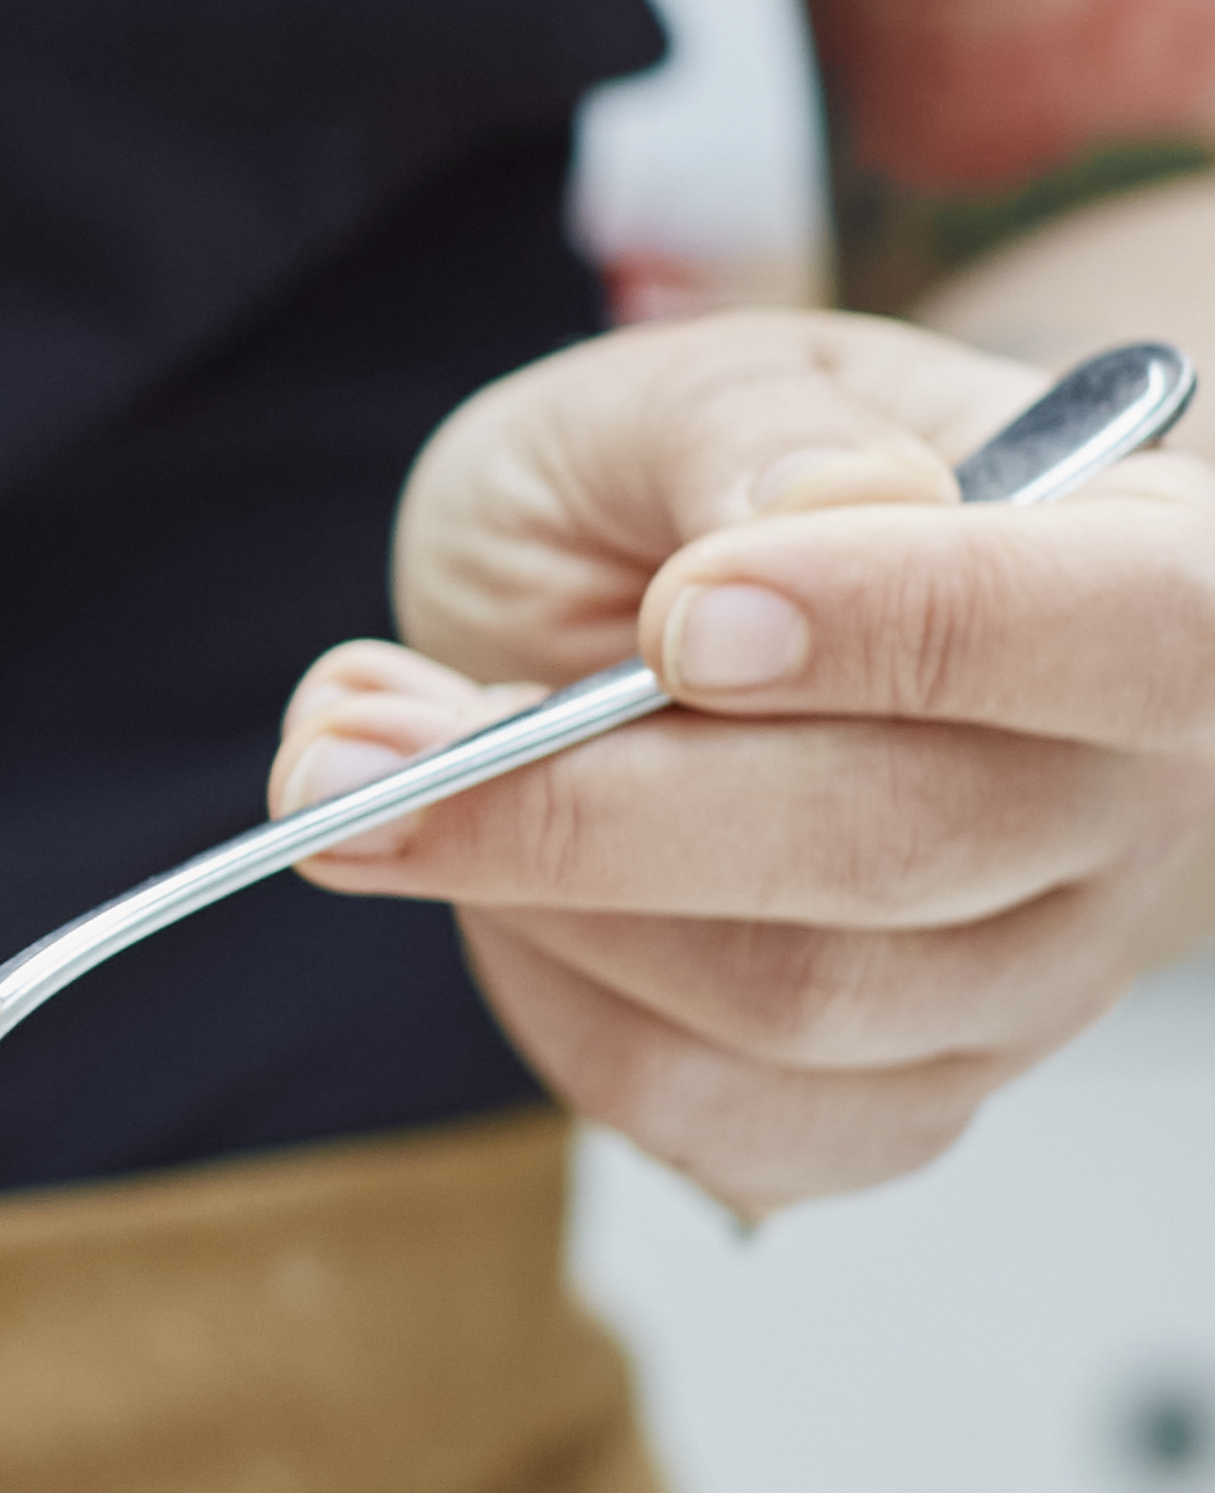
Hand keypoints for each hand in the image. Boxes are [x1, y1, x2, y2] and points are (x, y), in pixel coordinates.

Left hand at [267, 310, 1214, 1210]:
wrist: (676, 614)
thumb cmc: (702, 485)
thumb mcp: (682, 382)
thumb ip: (739, 429)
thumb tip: (817, 510)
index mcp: (1148, 568)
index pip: (1133, 631)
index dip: (913, 631)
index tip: (677, 618)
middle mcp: (1133, 801)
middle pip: (906, 849)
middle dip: (591, 802)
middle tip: (356, 738)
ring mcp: (1031, 978)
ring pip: (783, 999)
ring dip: (525, 891)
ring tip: (365, 768)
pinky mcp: (896, 1102)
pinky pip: (705, 1109)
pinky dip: (543, 997)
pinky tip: (482, 879)